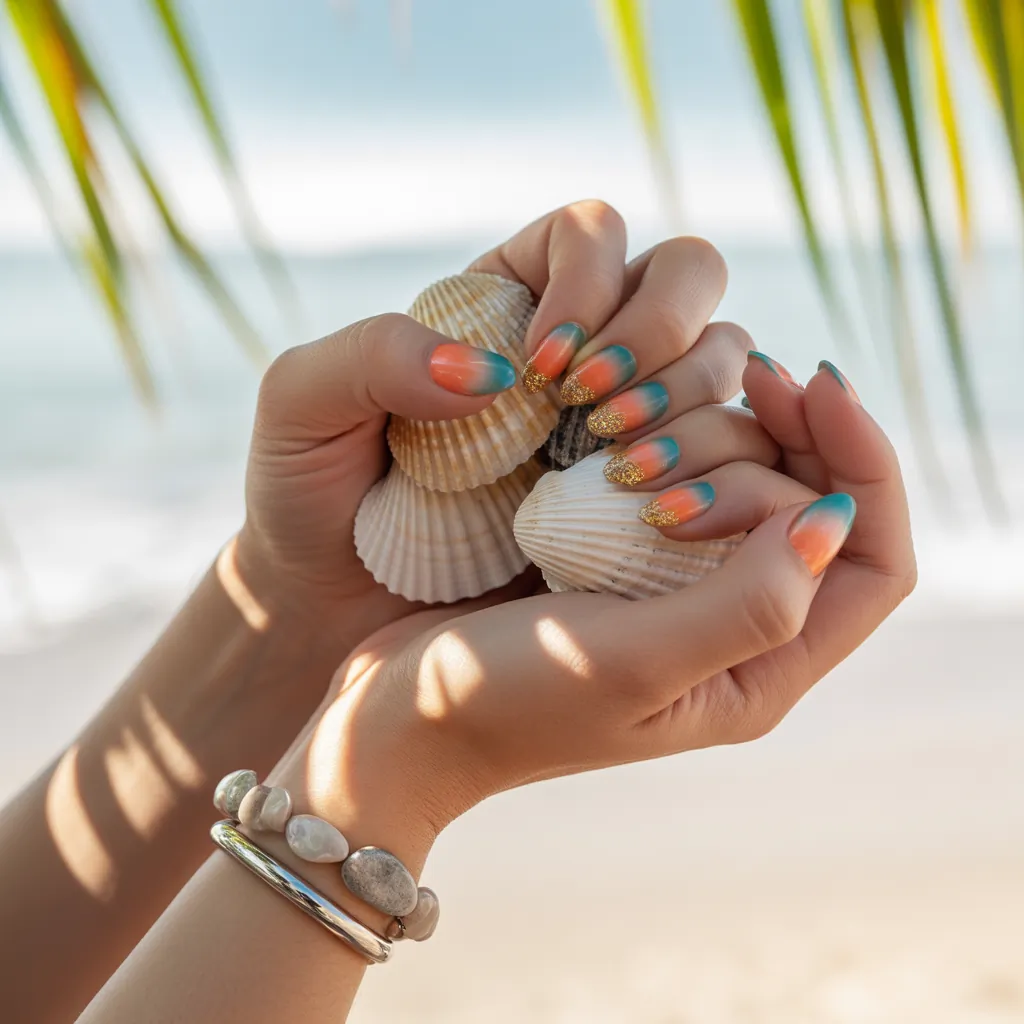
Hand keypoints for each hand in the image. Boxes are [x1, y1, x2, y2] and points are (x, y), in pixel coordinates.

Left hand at [237, 200, 749, 653]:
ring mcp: (623, 420)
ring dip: (687, 398)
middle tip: (593, 408)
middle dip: (662, 327)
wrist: (336, 604)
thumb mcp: (304, 404)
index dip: (591, 280)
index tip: (544, 367)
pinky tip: (650, 513)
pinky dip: (710, 467)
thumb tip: (496, 370)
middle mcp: (582, 348)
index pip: (591, 232)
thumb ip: (377, 353)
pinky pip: (726, 451)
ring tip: (618, 469)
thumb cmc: (313, 492)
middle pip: (687, 274)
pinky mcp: (648, 495)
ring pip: (721, 356)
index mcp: (507, 300)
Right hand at [268, 356, 914, 888]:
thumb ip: (749, 606)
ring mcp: (676, 580)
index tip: (804, 384)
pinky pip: (678, 464)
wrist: (398, 708)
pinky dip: (661, 427)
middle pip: (815, 499)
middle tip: (692, 410)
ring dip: (706, 425)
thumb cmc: (506, 700)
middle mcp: (732, 624)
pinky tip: (613, 414)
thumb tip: (829, 520)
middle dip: (773, 437)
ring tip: (624, 432)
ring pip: (746, 469)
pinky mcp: (622, 548)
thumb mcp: (629, 665)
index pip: (874, 561)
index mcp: (759, 670)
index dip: (864, 463)